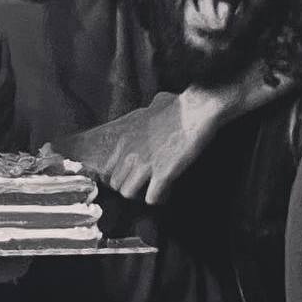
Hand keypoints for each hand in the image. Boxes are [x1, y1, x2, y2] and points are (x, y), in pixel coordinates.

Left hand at [65, 90, 229, 205]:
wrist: (195, 112)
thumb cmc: (178, 106)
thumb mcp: (155, 104)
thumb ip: (149, 109)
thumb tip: (156, 104)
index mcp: (125, 138)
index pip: (106, 167)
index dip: (118, 174)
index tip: (127, 176)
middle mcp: (130, 152)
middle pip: (115, 183)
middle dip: (128, 186)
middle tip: (141, 185)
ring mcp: (145, 164)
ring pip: (128, 192)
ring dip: (140, 194)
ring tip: (151, 191)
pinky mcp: (162, 174)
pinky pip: (152, 198)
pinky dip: (158, 198)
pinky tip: (165, 193)